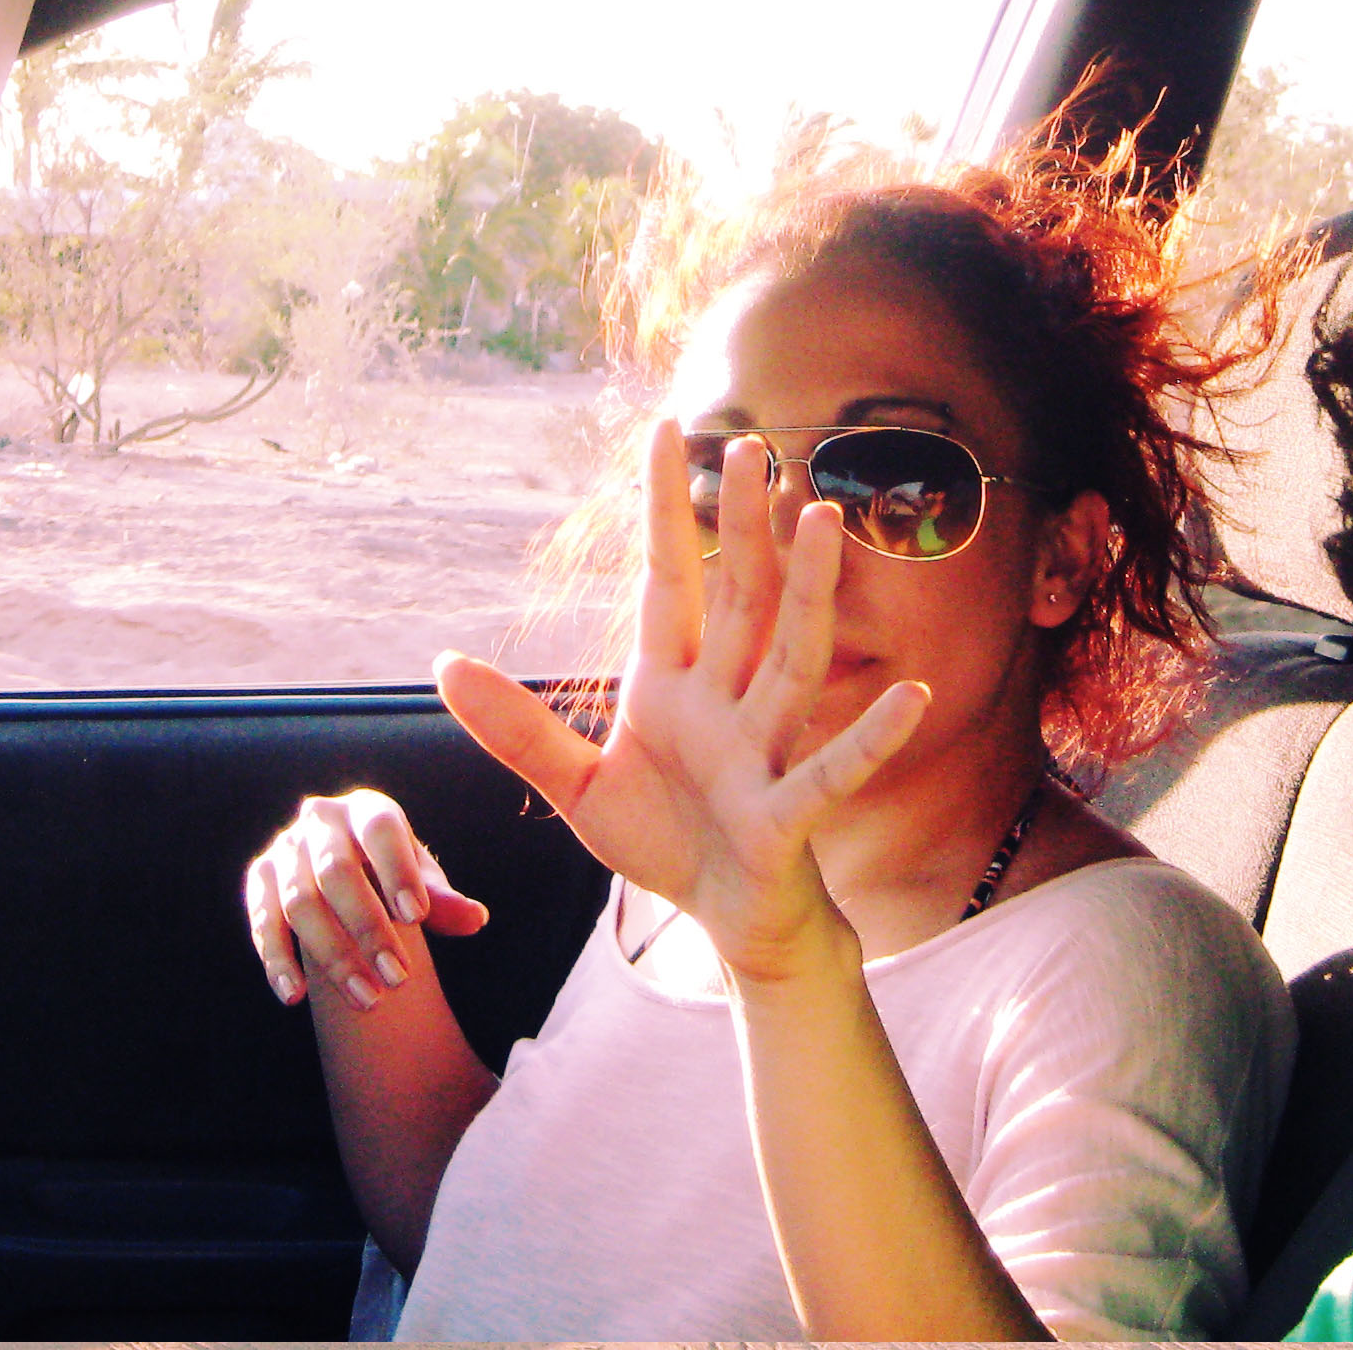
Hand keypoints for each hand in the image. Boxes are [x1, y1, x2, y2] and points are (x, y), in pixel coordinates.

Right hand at [244, 789, 489, 1010]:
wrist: (342, 867)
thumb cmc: (390, 872)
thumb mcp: (419, 879)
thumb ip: (442, 900)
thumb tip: (475, 919)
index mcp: (367, 809)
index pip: (381, 830)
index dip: (396, 870)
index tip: (416, 917)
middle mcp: (320, 820)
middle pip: (337, 872)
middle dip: (367, 928)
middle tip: (397, 978)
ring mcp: (285, 849)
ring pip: (300, 902)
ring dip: (331, 955)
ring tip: (366, 999)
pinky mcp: (259, 880)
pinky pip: (263, 922)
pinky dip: (276, 960)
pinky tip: (295, 995)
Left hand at [435, 420, 927, 982]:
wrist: (725, 922)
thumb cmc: (667, 842)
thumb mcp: (576, 787)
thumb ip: (516, 729)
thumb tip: (443, 666)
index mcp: (673, 685)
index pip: (670, 579)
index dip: (666, 509)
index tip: (667, 431)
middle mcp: (727, 701)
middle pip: (740, 599)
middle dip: (742, 527)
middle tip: (752, 449)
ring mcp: (763, 751)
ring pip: (792, 657)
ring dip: (809, 590)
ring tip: (824, 520)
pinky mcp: (786, 814)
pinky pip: (833, 771)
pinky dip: (871, 737)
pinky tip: (909, 697)